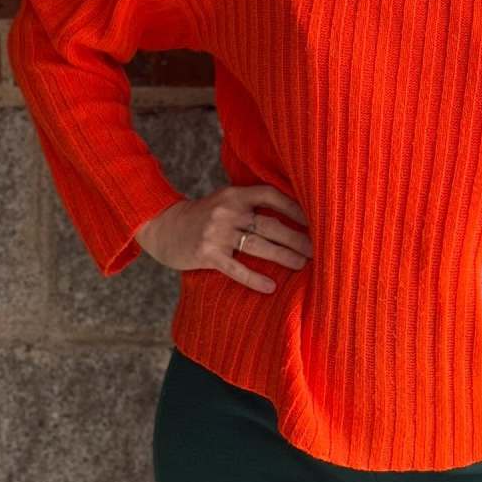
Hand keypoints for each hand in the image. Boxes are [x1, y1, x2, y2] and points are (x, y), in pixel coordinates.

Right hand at [133, 184, 312, 294]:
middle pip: (269, 224)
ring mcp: (217, 233)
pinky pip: (236, 269)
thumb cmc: (203, 215)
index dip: (293, 207)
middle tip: (317, 248)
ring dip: (284, 256)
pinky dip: (255, 278)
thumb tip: (290, 212)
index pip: (270, 195)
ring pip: (258, 246)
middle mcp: (227, 211)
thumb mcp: (225, 200)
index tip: (314, 219)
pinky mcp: (206, 255)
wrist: (164, 227)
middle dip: (296, 237)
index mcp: (235, 194)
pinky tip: (271, 286)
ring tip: (303, 264)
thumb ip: (249, 203)